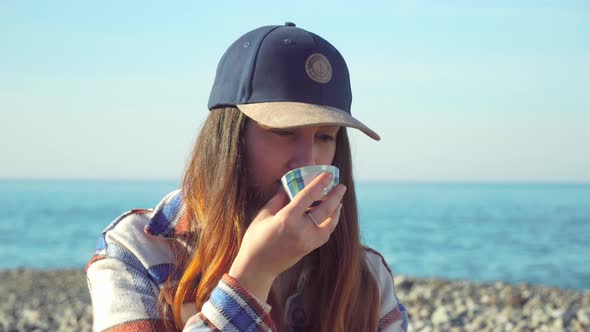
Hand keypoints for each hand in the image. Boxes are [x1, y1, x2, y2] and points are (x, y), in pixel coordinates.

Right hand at [228, 172, 345, 301]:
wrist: (258, 267)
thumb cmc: (256, 239)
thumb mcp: (263, 215)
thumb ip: (278, 200)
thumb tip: (288, 186)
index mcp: (287, 219)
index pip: (308, 196)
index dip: (320, 183)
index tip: (329, 174)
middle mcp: (301, 230)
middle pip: (325, 209)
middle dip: (335, 196)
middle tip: (341, 186)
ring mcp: (307, 241)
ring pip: (330, 223)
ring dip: (336, 210)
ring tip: (338, 200)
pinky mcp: (309, 249)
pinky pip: (326, 233)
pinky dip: (331, 223)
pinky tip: (331, 215)